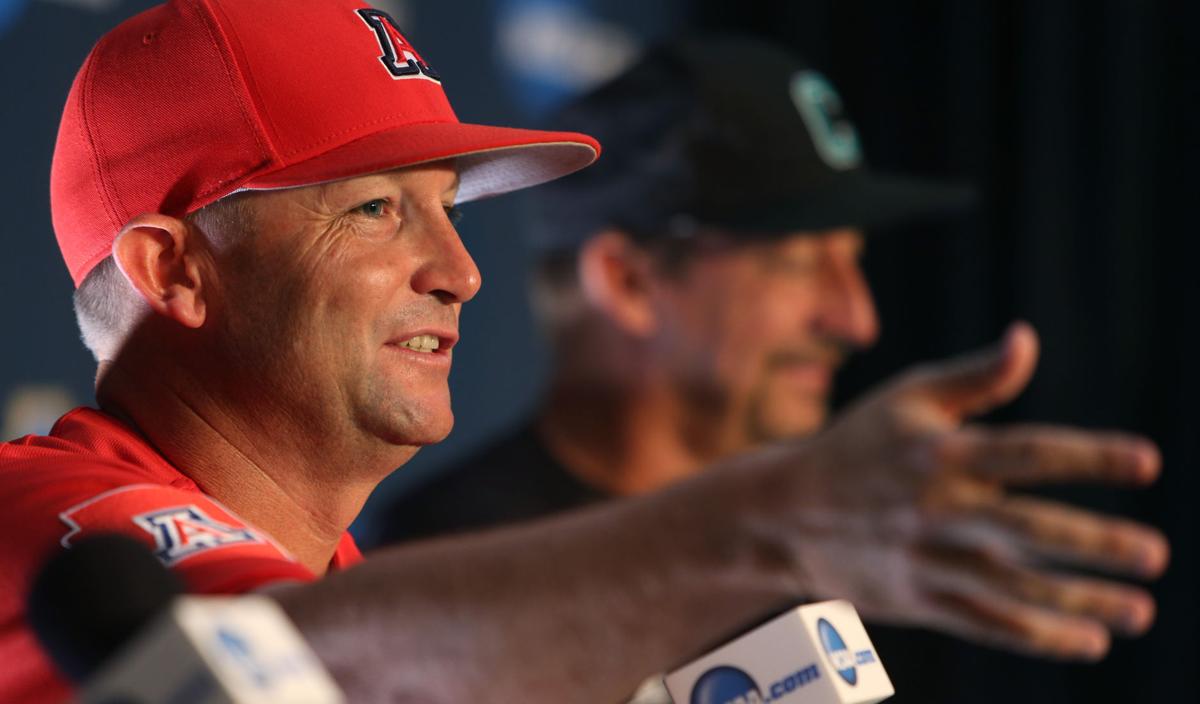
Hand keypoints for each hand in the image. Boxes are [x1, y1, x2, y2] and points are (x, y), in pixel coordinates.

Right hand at [768, 322, 1167, 660]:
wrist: (786, 512)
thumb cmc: (858, 445)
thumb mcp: (908, 398)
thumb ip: (975, 376)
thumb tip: (1027, 339)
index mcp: (942, 453)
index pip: (1026, 452)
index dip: (1087, 456)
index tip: (1146, 461)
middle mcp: (938, 508)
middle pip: (1027, 528)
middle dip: (1094, 543)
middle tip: (1154, 553)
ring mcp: (928, 559)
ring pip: (1014, 586)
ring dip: (1080, 600)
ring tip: (1139, 610)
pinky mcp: (920, 598)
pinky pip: (987, 622)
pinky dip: (1037, 635)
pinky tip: (1086, 639)